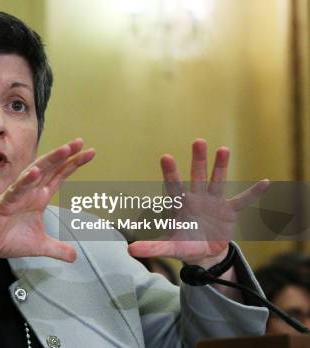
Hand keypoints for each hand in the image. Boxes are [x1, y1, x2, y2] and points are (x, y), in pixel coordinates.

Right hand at [0, 138, 95, 262]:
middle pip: (50, 168)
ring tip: (64, 150)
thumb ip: (58, 249)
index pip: (59, 176)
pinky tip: (35, 173)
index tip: (89, 152)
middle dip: (65, 155)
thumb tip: (74, 256)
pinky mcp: (4, 203)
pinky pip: (16, 190)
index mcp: (39, 197)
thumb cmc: (7, 238)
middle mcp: (30, 192)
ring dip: (50, 161)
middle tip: (80, 142)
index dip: (73, 164)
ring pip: (35, 173)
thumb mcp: (40, 245)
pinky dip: (25, 181)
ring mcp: (17, 195)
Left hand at [128, 139, 268, 266]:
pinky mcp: (229, 211)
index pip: (173, 186)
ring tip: (224, 149)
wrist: (204, 253)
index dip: (170, 173)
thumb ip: (152, 247)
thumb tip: (129, 250)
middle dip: (198, 160)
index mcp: (180, 205)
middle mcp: (196, 198)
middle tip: (198, 141)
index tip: (165, 157)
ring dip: (221, 166)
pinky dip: (253, 193)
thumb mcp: (169, 248)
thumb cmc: (184, 245)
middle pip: (197, 176)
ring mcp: (214, 202)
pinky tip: (264, 183)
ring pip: (218, 181)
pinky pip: (243, 201)